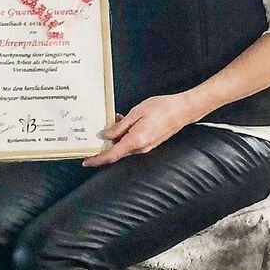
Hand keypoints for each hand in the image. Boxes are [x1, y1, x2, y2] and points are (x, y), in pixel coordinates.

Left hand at [82, 94, 196, 166]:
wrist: (183, 110)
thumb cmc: (162, 108)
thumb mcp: (136, 113)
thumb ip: (120, 126)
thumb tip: (106, 135)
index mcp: (135, 140)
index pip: (112, 155)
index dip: (97, 160)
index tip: (86, 161)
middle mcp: (141, 147)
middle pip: (117, 152)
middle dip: (105, 144)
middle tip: (97, 132)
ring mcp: (147, 146)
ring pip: (125, 146)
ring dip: (116, 137)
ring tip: (114, 120)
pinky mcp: (151, 143)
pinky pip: (133, 143)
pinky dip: (125, 135)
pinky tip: (125, 122)